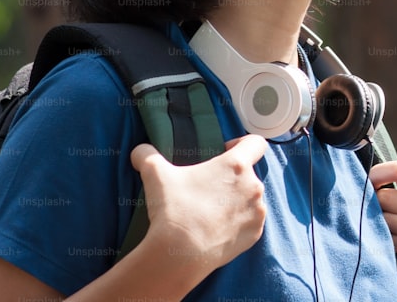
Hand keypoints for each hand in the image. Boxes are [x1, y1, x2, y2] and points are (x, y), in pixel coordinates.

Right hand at [130, 134, 267, 279]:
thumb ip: (148, 156)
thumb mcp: (155, 174)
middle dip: (231, 178)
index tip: (224, 151)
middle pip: (249, 174)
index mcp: (237, 165)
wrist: (181, 253)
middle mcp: (254, 186)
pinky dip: (237, 223)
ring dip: (236, 201)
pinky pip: (249, 223)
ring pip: (250, 199)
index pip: (256, 143)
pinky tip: (217, 228)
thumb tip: (139, 151)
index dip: (241, 143)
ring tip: (211, 211)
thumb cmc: (174, 209)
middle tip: (208, 188)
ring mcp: (257, 212)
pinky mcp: (254, 234)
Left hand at [369, 161, 396, 300]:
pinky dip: (386, 243)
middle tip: (375, 214)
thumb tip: (369, 181)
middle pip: (386, 198)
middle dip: (375, 206)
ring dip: (379, 227)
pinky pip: (393, 242)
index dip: (377, 174)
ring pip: (387, 221)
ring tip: (383, 231)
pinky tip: (389, 244)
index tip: (367, 184)